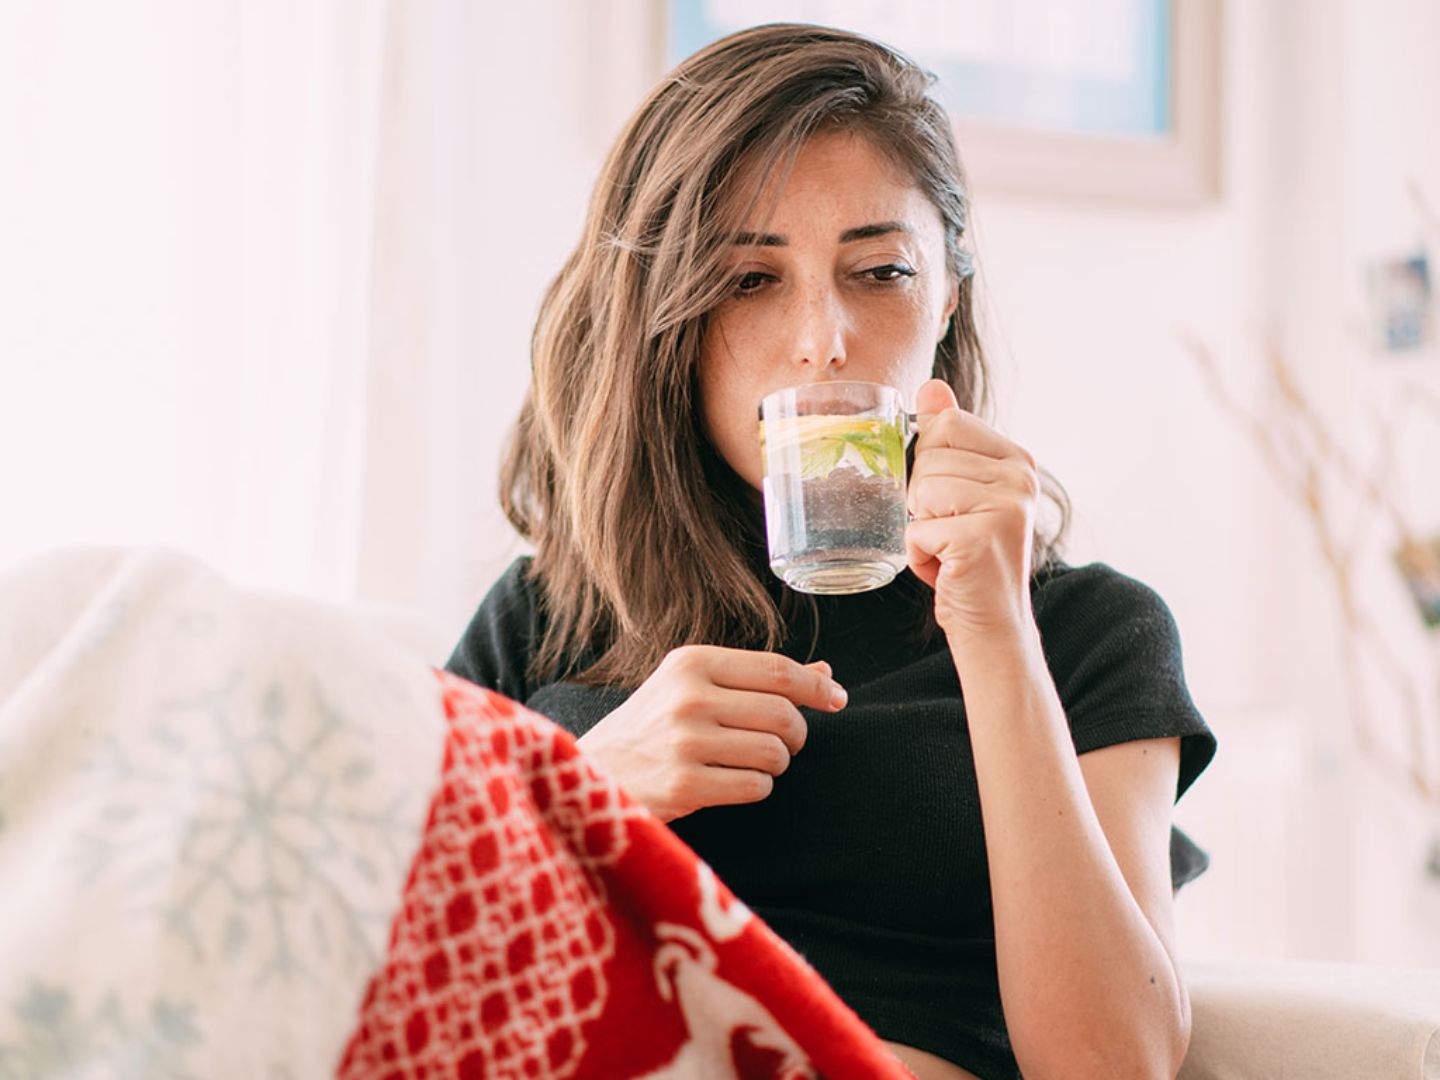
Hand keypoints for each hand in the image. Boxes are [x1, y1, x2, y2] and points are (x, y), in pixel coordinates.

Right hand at [575, 645, 846, 821]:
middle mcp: (689, 696)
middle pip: (783, 713)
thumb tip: (824, 674)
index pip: (777, 669)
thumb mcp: (692, 688)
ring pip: (774, 752)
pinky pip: (757, 787)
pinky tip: (731, 783)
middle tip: (785, 742)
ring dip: (775, 763)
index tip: (836, 700)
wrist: (590, 772)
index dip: (815, 688)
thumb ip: (756, 678)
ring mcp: (685, 741)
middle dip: (796, 733)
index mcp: (692, 662)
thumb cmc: (650, 728)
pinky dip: (756, 788)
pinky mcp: (685, 784)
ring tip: (749, 763)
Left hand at [906, 378, 1039, 643]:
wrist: (992, 625)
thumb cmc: (967, 558)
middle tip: (950, 532)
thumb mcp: (958, 492)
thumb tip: (931, 386)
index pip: (947, 425)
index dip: (931, 464)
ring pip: (919, 492)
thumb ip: (947, 438)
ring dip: (920, 529)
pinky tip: (946, 569)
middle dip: (922, 501)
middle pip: (929, 458)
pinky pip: (916, 531)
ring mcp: (1006, 506)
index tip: (951, 500)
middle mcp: (1019, 477)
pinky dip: (918, 556)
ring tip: (948, 550)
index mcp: (1015, 459)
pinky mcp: (983, 537)